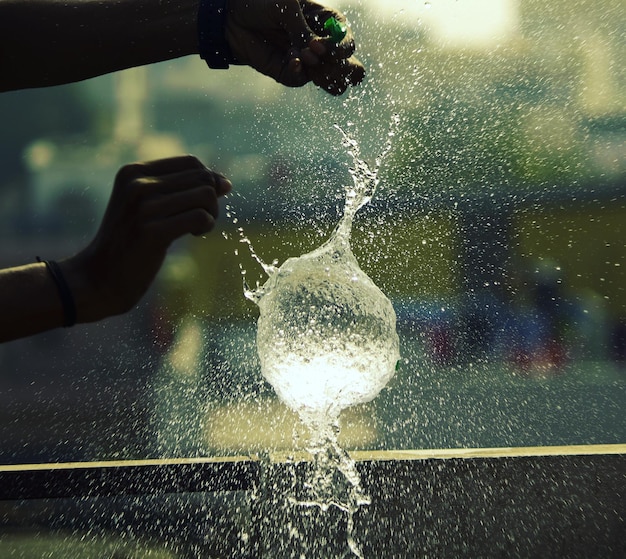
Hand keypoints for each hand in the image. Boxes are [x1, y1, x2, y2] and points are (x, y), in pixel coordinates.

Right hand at [64, 155, 230, 321]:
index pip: (191, 162)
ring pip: (206, 195)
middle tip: (203, 220)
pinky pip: (200, 217)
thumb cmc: (130, 243)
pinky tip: (195, 236)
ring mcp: (144, 206)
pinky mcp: (152, 231)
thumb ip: (181, 191)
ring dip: (211, 214)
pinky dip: (206, 226)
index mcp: (133, 171)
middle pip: (202, 177)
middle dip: (213, 200)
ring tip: (198, 228)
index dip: (209, 181)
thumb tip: (226, 183)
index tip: (205, 204)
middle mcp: (137, 183)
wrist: (100, 277)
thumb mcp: (148, 207)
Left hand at [226, 0, 364, 94]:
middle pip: (351, 69)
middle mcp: (323, 46)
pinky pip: (303, 81)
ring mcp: (309, 63)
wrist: (233, 17)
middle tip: (315, 57)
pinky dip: (297, 72)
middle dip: (337, 68)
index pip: (349, 44)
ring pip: (334, 83)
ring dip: (322, 75)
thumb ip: (303, 30)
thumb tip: (316, 54)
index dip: (340, 49)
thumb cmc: (262, 3)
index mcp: (328, 23)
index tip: (319, 46)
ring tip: (304, 59)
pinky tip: (289, 60)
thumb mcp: (286, 8)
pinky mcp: (291, 74)